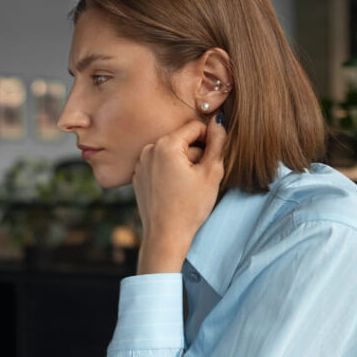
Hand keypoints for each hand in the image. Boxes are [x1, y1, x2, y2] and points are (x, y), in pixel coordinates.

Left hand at [133, 114, 226, 273]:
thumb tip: (218, 121)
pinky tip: (175, 191)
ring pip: (171, 153)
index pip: (195, 128)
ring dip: (183, 164)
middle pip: (182, 140)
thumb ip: (217, 142)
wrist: (165, 235)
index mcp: (165, 145)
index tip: (214, 159)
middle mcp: (148, 150)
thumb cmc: (190, 207)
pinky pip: (159, 165)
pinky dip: (170, 172)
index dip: (210, 140)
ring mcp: (140, 164)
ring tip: (188, 186)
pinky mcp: (138, 177)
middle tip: (201, 178)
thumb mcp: (212, 172)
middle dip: (195, 154)